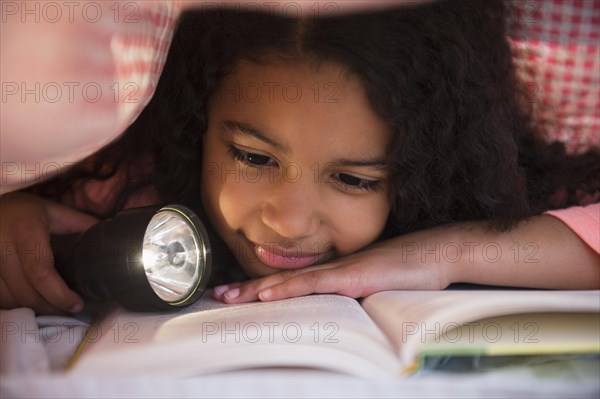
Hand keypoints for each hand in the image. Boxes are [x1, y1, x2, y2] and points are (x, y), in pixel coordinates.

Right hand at [0, 192, 98, 313]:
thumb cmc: (23, 210)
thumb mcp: (54, 211)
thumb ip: (82, 225)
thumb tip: (112, 240)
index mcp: (25, 231)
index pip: (40, 271)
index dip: (59, 294)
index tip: (78, 304)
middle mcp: (1, 249)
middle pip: (26, 293)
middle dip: (52, 308)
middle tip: (73, 310)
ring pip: (12, 300)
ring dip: (36, 309)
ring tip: (58, 308)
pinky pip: (0, 299)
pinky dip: (19, 305)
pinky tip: (36, 302)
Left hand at [212, 235, 452, 303]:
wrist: (436, 254)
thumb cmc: (410, 272)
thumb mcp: (375, 289)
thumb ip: (353, 296)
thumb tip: (337, 312)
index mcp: (334, 274)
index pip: (291, 283)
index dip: (262, 288)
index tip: (237, 294)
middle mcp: (330, 269)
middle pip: (281, 280)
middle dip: (247, 289)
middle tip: (217, 295)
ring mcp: (339, 271)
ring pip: (289, 281)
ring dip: (255, 289)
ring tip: (227, 296)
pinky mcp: (352, 275)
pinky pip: (314, 284)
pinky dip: (287, 288)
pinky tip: (266, 293)